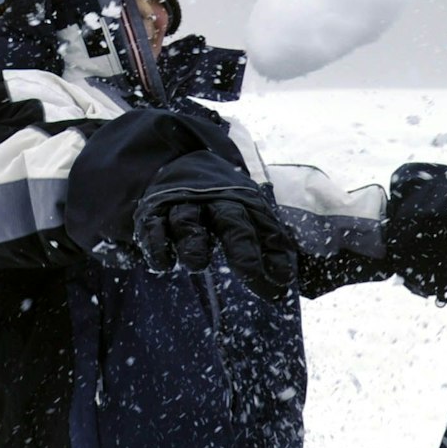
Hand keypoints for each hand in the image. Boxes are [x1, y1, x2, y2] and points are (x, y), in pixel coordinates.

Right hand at [133, 188, 296, 300]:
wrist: (180, 165)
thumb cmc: (224, 205)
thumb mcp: (252, 217)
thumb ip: (272, 247)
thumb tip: (293, 282)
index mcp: (247, 204)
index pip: (266, 229)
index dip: (277, 255)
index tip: (285, 279)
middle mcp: (216, 203)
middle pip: (231, 223)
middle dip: (242, 250)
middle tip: (250, 273)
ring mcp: (184, 206)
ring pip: (188, 221)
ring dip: (193, 244)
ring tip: (197, 265)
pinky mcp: (154, 212)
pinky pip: (153, 227)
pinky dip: (156, 245)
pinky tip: (163, 265)